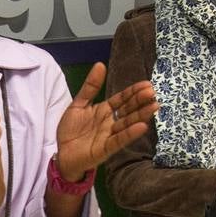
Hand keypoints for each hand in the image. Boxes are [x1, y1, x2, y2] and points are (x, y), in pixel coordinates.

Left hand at [54, 62, 158, 180]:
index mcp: (105, 110)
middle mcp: (111, 122)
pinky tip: (142, 127)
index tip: (147, 84)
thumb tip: (100, 64)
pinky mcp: (105, 149)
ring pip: (127, 124)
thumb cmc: (71, 130)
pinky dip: (129, 134)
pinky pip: (119, 141)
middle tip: (152, 92)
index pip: (122, 99)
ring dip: (141, 116)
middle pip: (128, 110)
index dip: (133, 92)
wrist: (61, 152)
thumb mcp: (78, 104)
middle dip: (140, 101)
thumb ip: (90, 87)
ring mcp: (109, 136)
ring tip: (154, 106)